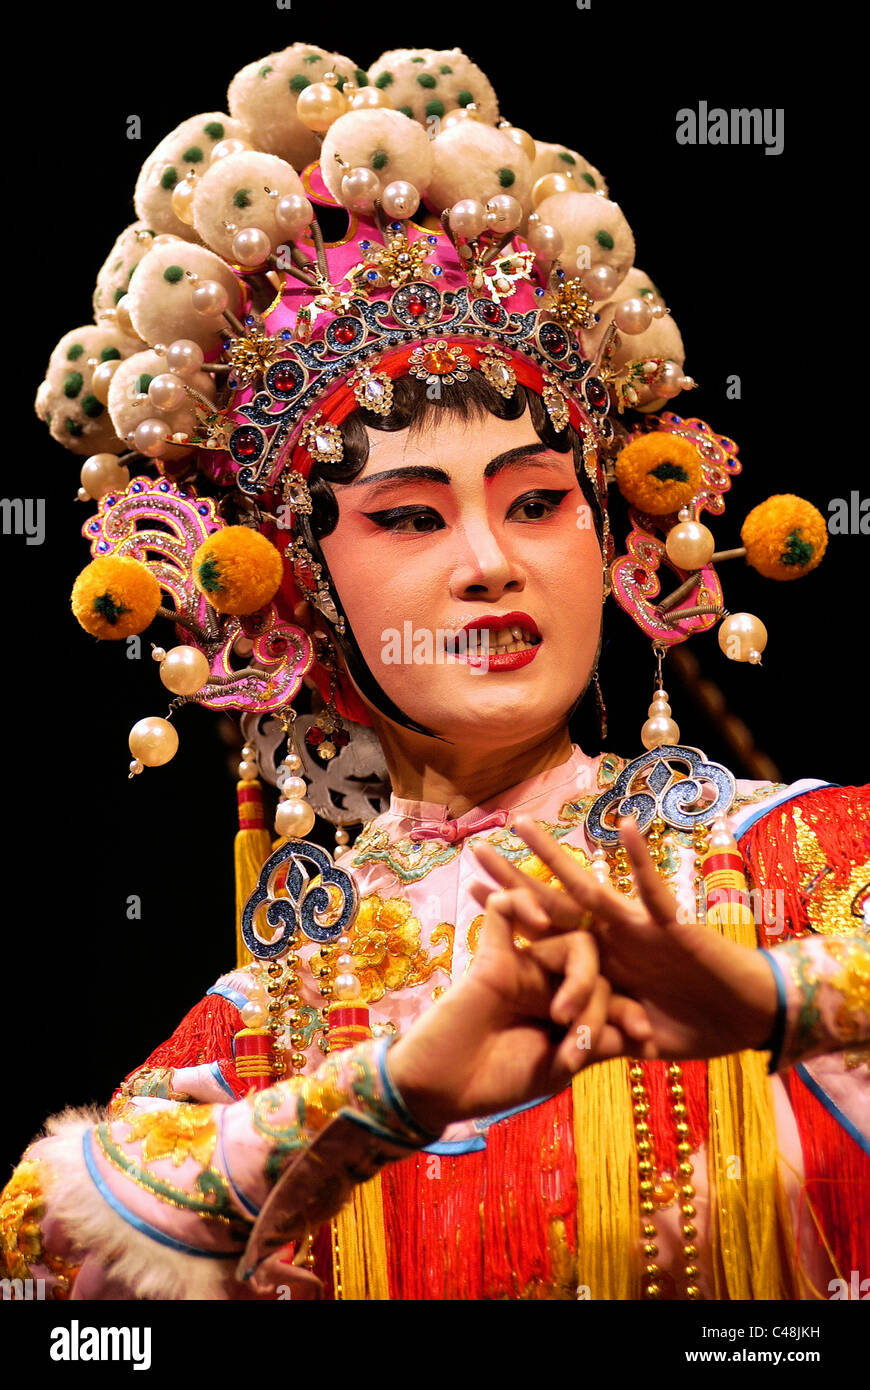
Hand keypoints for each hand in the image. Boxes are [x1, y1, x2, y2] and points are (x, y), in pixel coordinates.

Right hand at [389, 880, 653, 1135]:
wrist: (443, 1092)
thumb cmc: (497, 1084)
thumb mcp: (558, 1068)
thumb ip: (595, 1043)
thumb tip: (639, 1032)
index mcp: (567, 1011)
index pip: (612, 994)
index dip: (632, 1014)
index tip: (646, 1044)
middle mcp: (549, 983)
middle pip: (598, 966)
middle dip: (606, 1002)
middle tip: (594, 1038)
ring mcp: (523, 967)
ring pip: (571, 941)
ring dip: (580, 977)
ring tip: (561, 1014)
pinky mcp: (491, 956)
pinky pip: (505, 911)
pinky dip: (521, 905)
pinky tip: (538, 922)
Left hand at [469, 815, 777, 1062]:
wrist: (750, 1018)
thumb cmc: (697, 1026)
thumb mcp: (634, 1038)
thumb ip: (601, 1035)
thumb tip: (564, 1050)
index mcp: (599, 965)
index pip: (543, 936)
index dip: (509, 914)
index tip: (470, 891)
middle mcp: (611, 940)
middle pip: (552, 904)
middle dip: (514, 877)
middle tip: (476, 847)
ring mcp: (639, 930)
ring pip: (590, 888)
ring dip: (556, 858)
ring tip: (524, 826)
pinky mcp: (673, 927)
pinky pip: (655, 891)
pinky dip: (641, 861)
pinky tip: (625, 827)